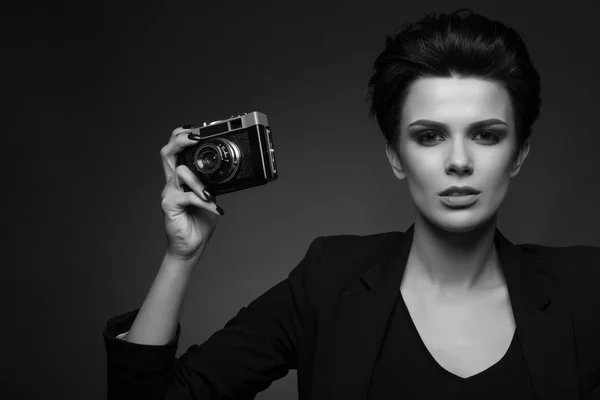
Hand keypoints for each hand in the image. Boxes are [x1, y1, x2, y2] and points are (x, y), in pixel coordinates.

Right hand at [159, 127, 222, 260]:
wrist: (191, 246)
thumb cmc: (200, 222)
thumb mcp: (211, 198)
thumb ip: (213, 184)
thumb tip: (227, 173)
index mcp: (181, 178)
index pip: (176, 150)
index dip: (183, 136)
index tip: (199, 130)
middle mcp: (172, 182)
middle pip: (167, 152)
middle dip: (180, 139)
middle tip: (195, 138)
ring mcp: (168, 193)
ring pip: (180, 171)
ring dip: (199, 182)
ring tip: (211, 196)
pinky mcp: (169, 205)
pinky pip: (187, 196)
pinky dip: (204, 202)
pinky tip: (215, 209)